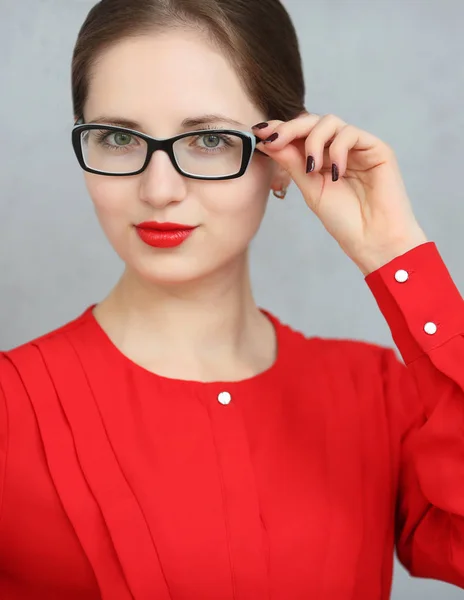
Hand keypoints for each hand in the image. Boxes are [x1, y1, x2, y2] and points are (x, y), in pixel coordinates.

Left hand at [253, 112, 427, 274]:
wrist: (372, 239)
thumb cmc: (344, 220)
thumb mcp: (310, 189)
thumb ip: (293, 163)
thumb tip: (268, 141)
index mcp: (321, 158)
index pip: (299, 135)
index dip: (279, 129)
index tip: (258, 133)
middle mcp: (339, 149)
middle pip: (312, 122)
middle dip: (290, 128)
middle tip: (275, 140)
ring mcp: (358, 147)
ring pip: (330, 121)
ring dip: (314, 140)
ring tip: (312, 167)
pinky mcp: (377, 148)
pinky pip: (351, 134)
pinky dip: (338, 150)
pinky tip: (336, 173)